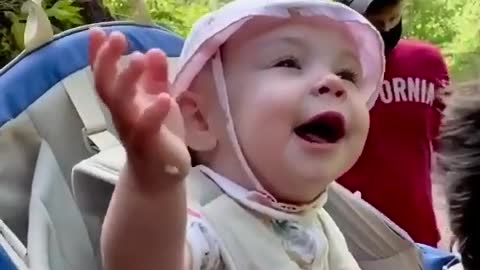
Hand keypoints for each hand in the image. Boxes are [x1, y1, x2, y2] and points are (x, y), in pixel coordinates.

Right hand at [88, 27, 190, 186]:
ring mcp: (133, 130)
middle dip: (108, 61)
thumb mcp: (159, 100)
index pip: (106, 75)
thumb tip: (154, 50)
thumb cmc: (159, 135)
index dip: (99, 54)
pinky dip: (154, 112)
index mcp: (124, 101)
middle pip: (106, 86)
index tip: (98, 31)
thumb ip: (157, 78)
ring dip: (128, 80)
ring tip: (139, 58)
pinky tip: (165, 98)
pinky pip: (148, 128)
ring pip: (122, 104)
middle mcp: (122, 114)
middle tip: (117, 38)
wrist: (160, 176)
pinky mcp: (149, 145)